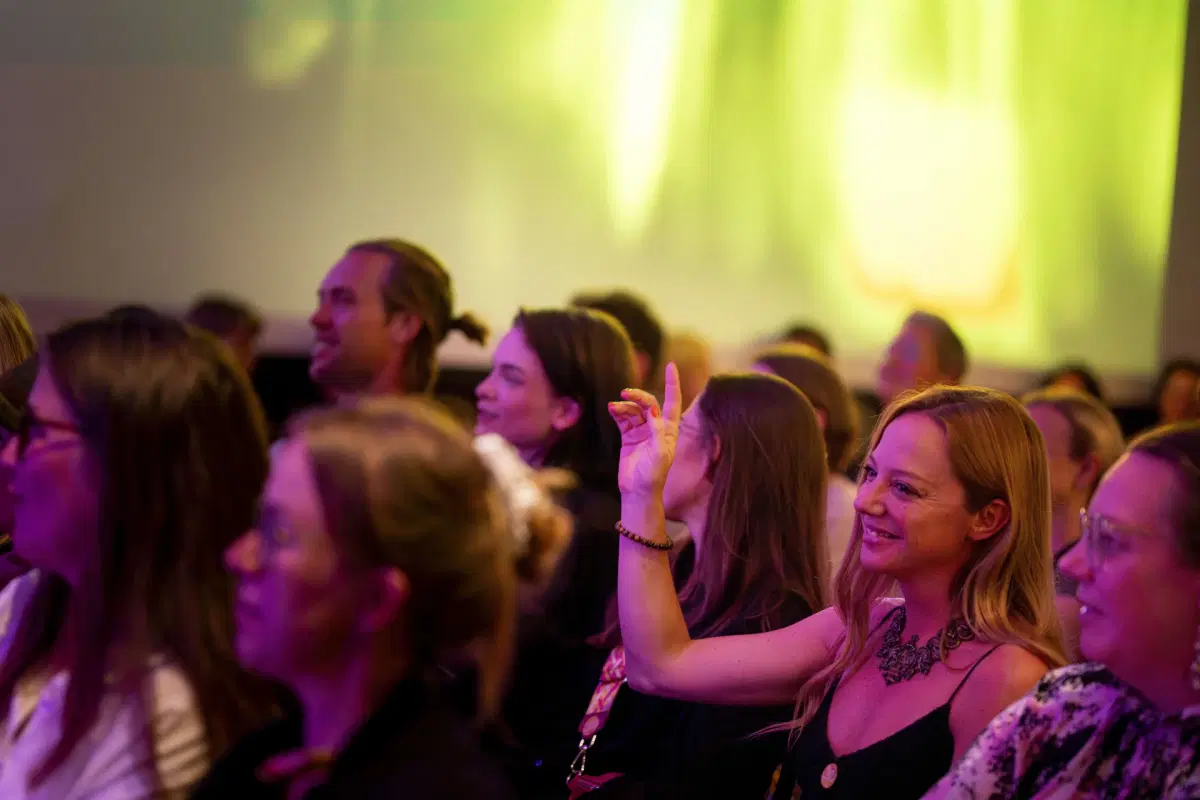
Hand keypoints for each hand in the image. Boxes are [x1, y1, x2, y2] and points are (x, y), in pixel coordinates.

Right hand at [608, 362, 682, 498]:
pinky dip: (618, 412)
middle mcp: (657, 428)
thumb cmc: (653, 475)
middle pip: (649, 403)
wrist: (637, 492)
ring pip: (634, 410)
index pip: (673, 402)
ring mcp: (642, 432)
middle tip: (626, 393)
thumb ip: (657, 430)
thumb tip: (652, 408)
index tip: (670, 365)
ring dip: (625, 406)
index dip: (672, 383)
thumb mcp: (660, 453)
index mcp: (669, 431)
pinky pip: (623, 419)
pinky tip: (612, 409)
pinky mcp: (628, 437)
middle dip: (639, 396)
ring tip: (614, 407)